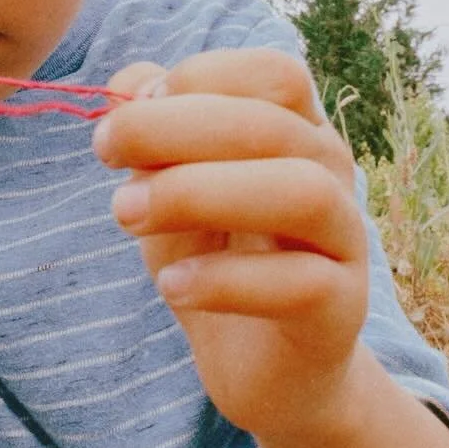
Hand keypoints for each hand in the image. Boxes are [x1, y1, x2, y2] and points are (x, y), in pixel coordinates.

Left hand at [94, 48, 368, 446]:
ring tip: (126, 216)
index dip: (198, 80)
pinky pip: (298, 283)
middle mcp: (332, 176)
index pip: (272, 75)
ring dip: (200, 193)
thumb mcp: (169, 194)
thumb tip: (128, 82)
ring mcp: (344, 242)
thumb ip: (152, 137)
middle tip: (104, 152)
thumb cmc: (218, 265)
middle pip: (273, 125)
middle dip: (174, 129)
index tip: (123, 117)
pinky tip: (171, 286)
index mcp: (297, 134)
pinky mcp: (340, 309)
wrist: (267, 372)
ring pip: (301, 192)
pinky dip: (224, 280)